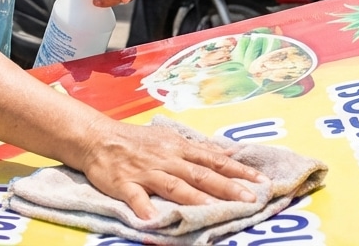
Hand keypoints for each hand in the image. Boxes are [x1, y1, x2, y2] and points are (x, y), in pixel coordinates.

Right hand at [76, 118, 261, 219]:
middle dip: (227, 188)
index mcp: (179, 148)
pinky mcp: (124, 183)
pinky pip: (135, 197)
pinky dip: (143, 208)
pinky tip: (152, 220)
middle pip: (201, 174)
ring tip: (213, 210)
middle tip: (251, 200)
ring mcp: (146, 172)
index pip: (214, 161)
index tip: (262, 183)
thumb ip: (199, 149)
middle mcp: (167, 159)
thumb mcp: (170, 139)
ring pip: (174, 186)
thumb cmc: (136, 140)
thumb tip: (230, 153)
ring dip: (194, 198)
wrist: (97, 137)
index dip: (239, 172)